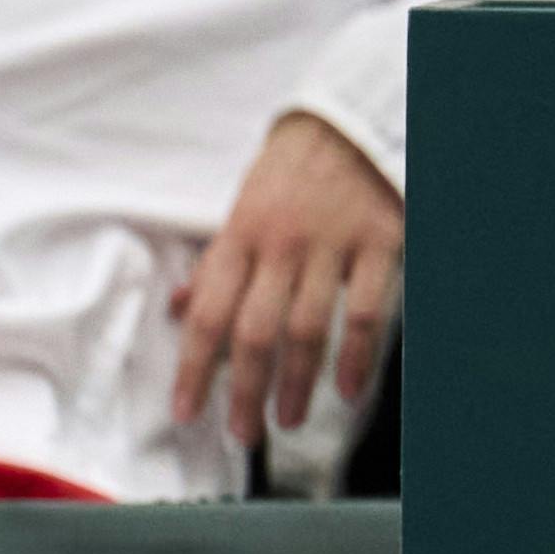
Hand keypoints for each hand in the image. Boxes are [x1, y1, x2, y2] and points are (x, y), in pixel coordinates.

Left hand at [171, 108, 404, 446]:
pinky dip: (357, 356)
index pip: (206, 314)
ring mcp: (330, 246)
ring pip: (307, 329)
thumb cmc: (288, 172)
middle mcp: (279, 246)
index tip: (184, 410)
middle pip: (253, 332)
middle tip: (241, 433)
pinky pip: (366, 311)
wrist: (349, 120)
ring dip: (295, 383)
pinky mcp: (379, 244)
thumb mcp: (240, 210)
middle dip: (244, 390)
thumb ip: (214, 264)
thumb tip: (175, 308)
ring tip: (285, 420)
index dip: (193, 368)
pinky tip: (348, 390)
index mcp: (238, 237)